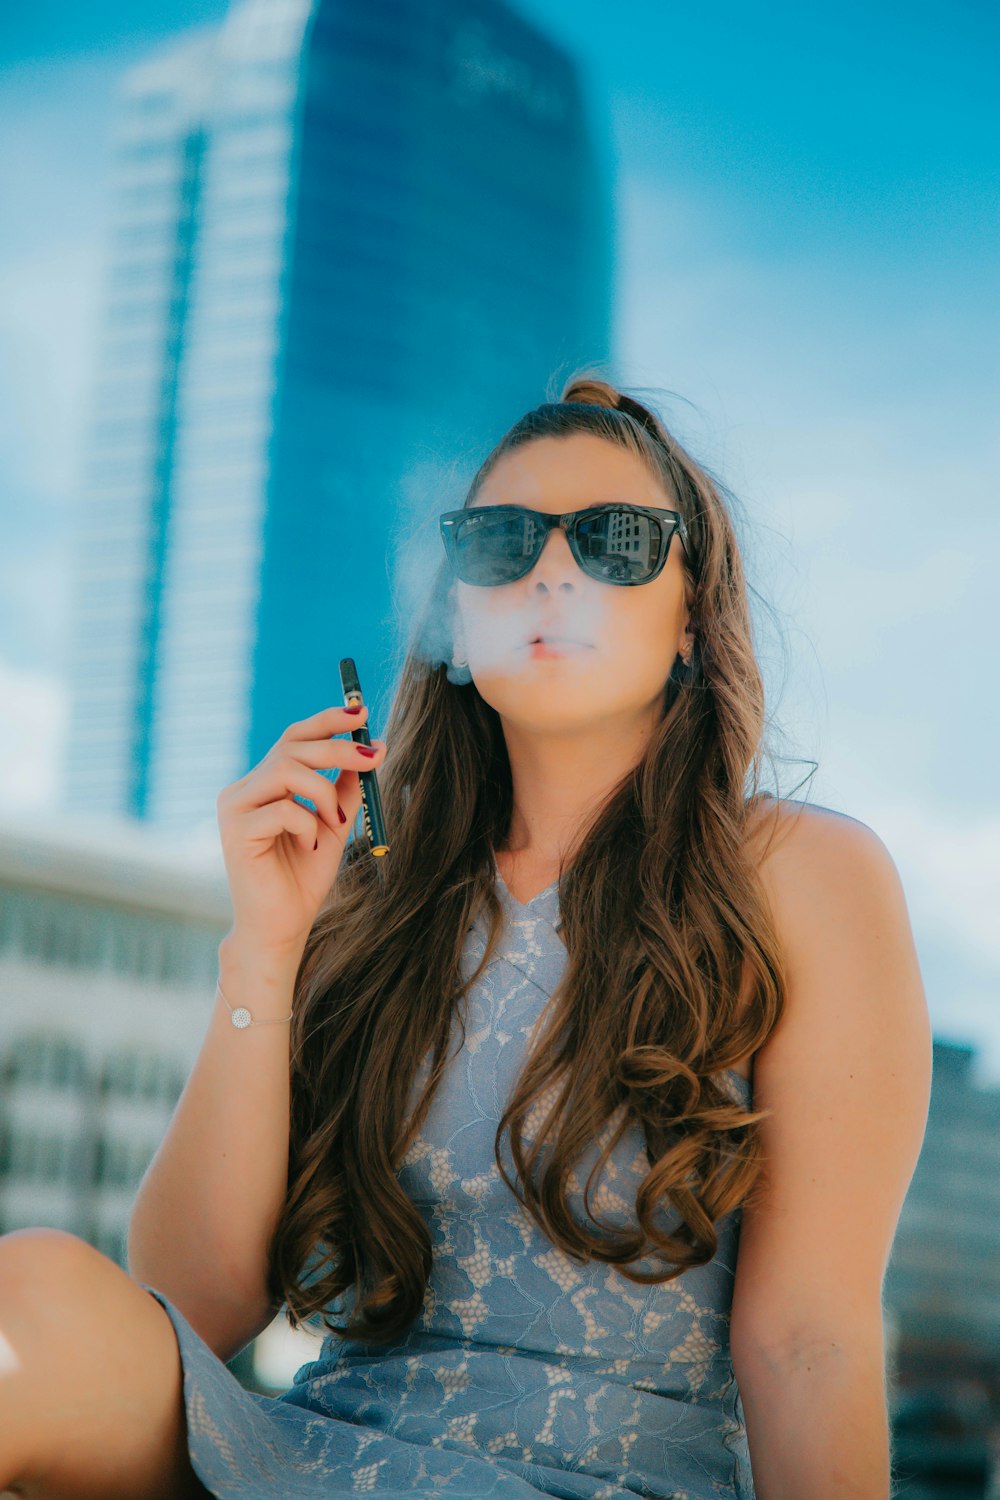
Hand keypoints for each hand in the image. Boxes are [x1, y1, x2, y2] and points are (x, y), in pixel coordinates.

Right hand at [215, 703, 385, 954]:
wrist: (282, 926)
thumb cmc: (304, 876)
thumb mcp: (335, 822)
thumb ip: (347, 786)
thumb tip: (377, 745)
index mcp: (263, 783)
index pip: (293, 737)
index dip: (327, 720)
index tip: (361, 713)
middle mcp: (243, 789)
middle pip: (291, 747)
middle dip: (338, 748)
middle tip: (373, 757)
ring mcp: (234, 808)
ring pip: (286, 771)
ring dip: (323, 793)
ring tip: (334, 823)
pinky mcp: (235, 831)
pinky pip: (283, 809)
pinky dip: (307, 825)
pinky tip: (308, 847)